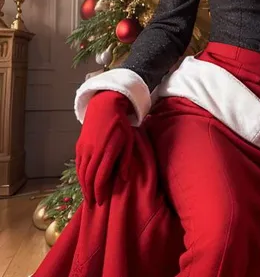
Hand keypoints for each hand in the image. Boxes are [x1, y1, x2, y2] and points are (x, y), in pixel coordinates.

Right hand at [75, 90, 134, 205]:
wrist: (104, 107)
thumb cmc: (120, 125)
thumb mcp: (128, 141)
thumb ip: (125, 161)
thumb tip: (123, 179)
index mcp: (107, 151)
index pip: (100, 177)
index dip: (100, 192)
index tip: (101, 202)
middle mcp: (93, 151)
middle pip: (88, 178)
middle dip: (90, 193)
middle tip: (94, 205)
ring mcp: (84, 148)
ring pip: (81, 173)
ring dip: (84, 187)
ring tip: (88, 198)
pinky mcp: (79, 146)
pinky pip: (78, 165)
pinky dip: (80, 176)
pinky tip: (84, 183)